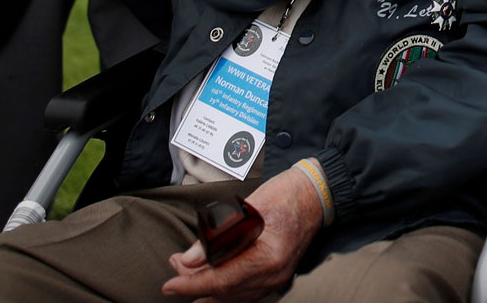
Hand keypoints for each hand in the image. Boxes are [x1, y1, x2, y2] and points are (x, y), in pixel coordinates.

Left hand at [163, 169, 322, 300]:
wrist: (317, 193)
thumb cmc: (287, 193)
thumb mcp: (249, 206)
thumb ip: (218, 234)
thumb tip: (189, 259)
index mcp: (269, 256)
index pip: (221, 280)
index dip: (191, 284)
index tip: (169, 284)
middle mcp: (274, 274)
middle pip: (225, 291)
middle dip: (194, 284)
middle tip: (173, 268)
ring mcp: (277, 278)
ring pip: (233, 297)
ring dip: (207, 290)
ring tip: (185, 276)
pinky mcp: (277, 276)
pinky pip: (245, 293)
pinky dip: (225, 292)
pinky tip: (210, 290)